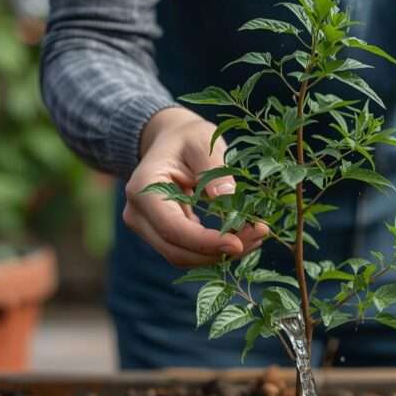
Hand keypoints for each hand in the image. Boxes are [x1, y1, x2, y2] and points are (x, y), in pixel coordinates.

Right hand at [123, 107, 267, 266]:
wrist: (171, 141)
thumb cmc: (187, 138)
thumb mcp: (202, 142)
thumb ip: (213, 167)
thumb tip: (226, 197)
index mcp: (143, 189)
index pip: (172, 229)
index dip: (205, 242)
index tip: (239, 243)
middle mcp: (138, 214)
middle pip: (176, 251)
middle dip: (218, 252)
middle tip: (258, 236)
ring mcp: (146, 228)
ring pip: (183, 256)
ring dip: (219, 254)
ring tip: (254, 237)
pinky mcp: (160, 235)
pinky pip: (187, 251)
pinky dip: (214, 250)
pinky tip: (242, 237)